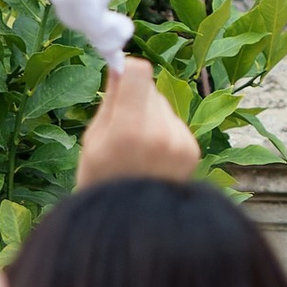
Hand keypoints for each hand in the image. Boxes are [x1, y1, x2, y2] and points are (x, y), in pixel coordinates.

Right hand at [76, 58, 202, 190]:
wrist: (132, 221)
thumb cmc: (102, 179)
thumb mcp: (94, 140)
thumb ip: (110, 101)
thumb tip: (119, 65)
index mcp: (129, 130)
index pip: (140, 72)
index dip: (129, 71)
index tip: (120, 79)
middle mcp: (161, 133)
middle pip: (151, 89)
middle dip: (137, 99)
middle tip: (123, 126)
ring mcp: (180, 142)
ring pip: (164, 106)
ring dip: (152, 116)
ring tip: (139, 147)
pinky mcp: (193, 149)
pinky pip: (175, 123)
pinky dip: (164, 132)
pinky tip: (154, 155)